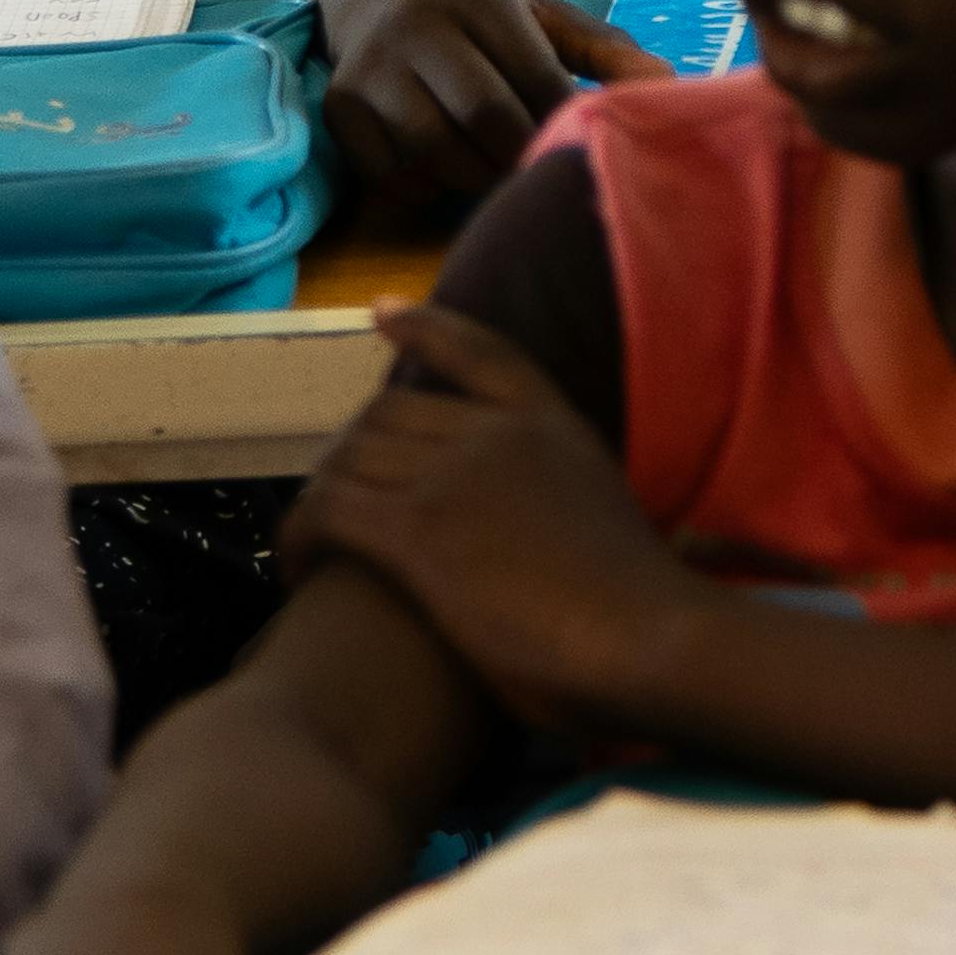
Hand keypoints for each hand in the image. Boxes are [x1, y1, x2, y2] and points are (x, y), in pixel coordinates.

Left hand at [287, 303, 703, 731]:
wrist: (656, 641)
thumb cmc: (647, 614)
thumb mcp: (609, 523)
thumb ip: (568, 504)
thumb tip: (558, 536)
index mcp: (554, 425)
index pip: (480, 352)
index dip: (425, 328)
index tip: (382, 313)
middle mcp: (498, 434)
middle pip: (385, 414)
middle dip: (347, 454)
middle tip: (334, 507)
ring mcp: (455, 477)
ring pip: (346, 459)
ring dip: (317, 500)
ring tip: (311, 547)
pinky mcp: (418, 532)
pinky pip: (326, 511)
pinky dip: (300, 536)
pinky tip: (299, 570)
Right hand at [323, 0, 631, 219]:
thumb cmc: (478, 10)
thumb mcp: (541, 13)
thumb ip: (603, 51)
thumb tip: (668, 88)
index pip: (536, 76)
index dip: (562, 121)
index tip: (574, 142)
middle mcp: (417, 23)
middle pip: (485, 116)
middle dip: (521, 155)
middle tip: (537, 169)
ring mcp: (371, 64)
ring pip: (434, 149)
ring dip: (474, 176)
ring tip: (495, 169)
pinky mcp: (339, 102)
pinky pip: (385, 170)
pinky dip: (421, 185)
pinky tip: (442, 170)